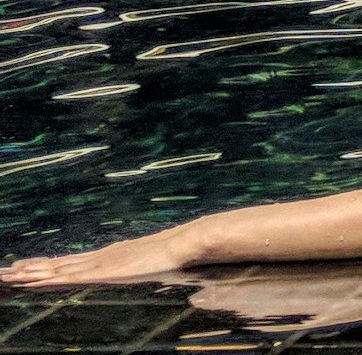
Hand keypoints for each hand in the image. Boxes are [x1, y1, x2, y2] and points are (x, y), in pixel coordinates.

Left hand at [2, 228, 197, 286]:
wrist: (182, 244)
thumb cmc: (172, 255)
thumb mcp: (150, 263)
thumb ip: (140, 266)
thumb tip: (143, 266)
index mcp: (105, 257)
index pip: (67, 262)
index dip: (43, 265)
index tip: (21, 266)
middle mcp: (96, 259)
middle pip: (55, 265)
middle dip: (28, 269)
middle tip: (3, 272)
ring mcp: (98, 264)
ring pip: (56, 270)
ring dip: (30, 273)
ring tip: (7, 276)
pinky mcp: (102, 271)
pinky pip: (69, 276)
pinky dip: (48, 277)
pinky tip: (33, 279)